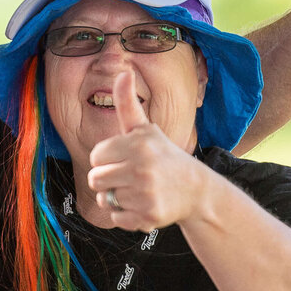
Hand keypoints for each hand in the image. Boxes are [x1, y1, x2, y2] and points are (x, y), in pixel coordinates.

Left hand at [87, 71, 199, 231]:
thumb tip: (123, 71)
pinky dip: (126, 215)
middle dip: (108, 179)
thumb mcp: (145, 128)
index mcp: (138, 144)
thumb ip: (127, 102)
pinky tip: (143, 205)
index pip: (96, 156)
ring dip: (116, 197)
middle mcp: (142, 168)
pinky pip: (115, 218)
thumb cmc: (163, 155)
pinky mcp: (148, 217)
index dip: (108, 158)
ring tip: (137, 190)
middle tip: (130, 176)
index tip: (126, 158)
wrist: (196, 191)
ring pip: (104, 199)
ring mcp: (145, 194)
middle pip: (95, 179)